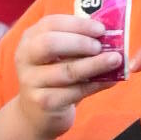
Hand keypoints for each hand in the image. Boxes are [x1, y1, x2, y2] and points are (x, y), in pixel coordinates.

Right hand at [14, 14, 122, 139]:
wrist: (36, 116)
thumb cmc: (53, 79)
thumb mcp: (58, 57)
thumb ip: (76, 43)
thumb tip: (110, 35)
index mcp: (29, 40)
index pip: (51, 24)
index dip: (78, 24)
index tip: (100, 29)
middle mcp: (25, 58)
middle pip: (51, 44)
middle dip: (80, 42)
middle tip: (100, 46)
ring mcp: (32, 82)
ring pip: (66, 71)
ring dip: (94, 64)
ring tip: (115, 60)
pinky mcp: (44, 103)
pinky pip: (74, 92)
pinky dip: (95, 85)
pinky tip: (111, 80)